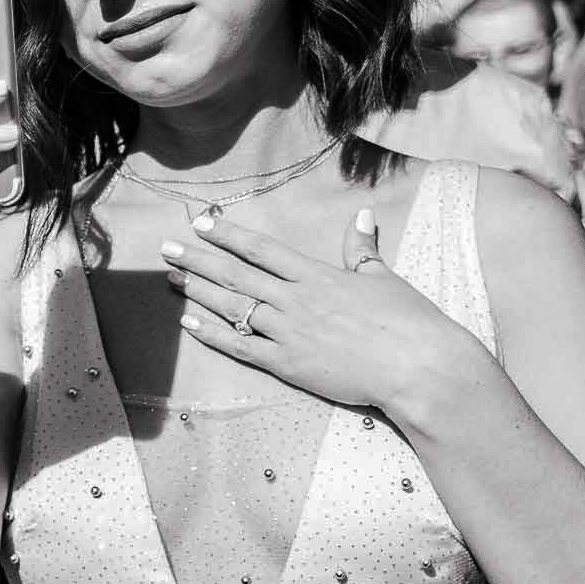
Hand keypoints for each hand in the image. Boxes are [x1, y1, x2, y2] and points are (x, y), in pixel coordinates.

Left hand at [164, 207, 485, 416]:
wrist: (418, 368)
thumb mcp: (384, 278)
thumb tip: (361, 215)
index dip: (228, 235)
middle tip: (166, 248)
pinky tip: (189, 324)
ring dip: (198, 291)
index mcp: (318, 276)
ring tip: (171, 278)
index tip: (201, 224)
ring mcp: (288, 333)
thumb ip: (362, 250)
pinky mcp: (287, 364)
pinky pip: (241, 347)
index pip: (263, 250)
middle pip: (237, 275)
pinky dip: (213, 335)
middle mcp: (296, 300)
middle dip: (198, 259)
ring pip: (233, 307)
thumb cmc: (409, 323)